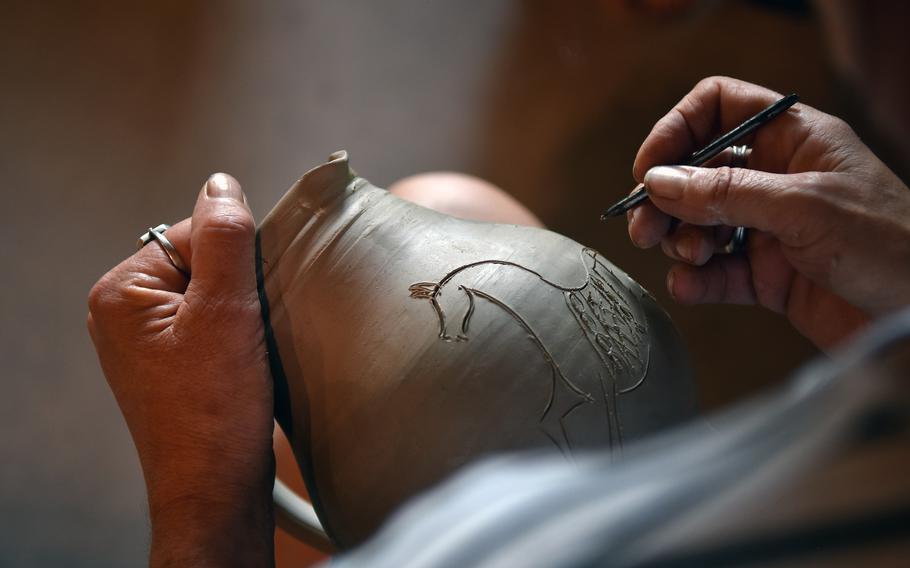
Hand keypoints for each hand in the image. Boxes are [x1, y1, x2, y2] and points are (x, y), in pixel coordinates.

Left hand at [88, 174, 273, 566]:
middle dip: (239, 290)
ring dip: (242, 316)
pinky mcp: (168, 366)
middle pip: (202, 263)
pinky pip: (209, 326)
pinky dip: (236, 338)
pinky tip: (242, 367)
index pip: (193, 233)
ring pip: (211, 296)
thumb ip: (224, 239)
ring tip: (245, 355)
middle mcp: (123, 314)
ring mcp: (144, 343)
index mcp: (121, 292)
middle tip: (249, 335)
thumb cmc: (216, 408)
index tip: (249, 307)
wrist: (215, 489)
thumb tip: (221, 182)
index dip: (237, 262)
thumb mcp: (226, 312)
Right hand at [627, 76, 909, 349]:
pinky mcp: (767, 275)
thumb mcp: (804, 207)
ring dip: (681, 240)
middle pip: (697, 172)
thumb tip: (659, 180)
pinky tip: (690, 286)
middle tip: (646, 228)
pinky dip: (696, 280)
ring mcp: (770, 228)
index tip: (649, 169)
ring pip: (700, 223)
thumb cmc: (892, 245)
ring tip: (688, 256)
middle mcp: (776, 178)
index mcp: (793, 139)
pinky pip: (716, 272)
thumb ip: (726, 193)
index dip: (677, 130)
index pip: (718, 108)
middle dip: (667, 199)